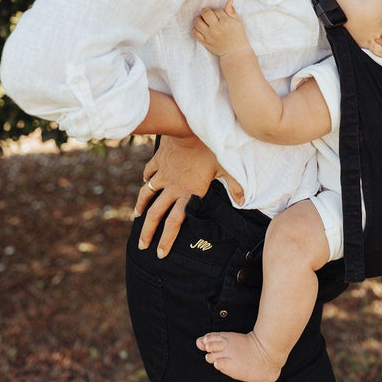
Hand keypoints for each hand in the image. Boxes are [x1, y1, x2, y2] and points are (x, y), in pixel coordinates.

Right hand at [133, 134, 243, 255]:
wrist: (189, 128)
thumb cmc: (210, 149)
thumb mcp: (226, 168)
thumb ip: (235, 186)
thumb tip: (244, 201)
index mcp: (189, 193)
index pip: (175, 223)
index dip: (166, 240)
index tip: (160, 253)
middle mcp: (173, 188)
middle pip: (156, 215)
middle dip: (147, 232)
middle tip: (142, 245)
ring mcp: (163, 174)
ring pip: (147, 195)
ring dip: (141, 207)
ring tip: (137, 217)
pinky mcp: (158, 161)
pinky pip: (149, 173)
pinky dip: (146, 179)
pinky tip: (145, 182)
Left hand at [192, 1, 249, 57]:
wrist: (235, 52)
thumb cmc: (238, 36)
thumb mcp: (238, 22)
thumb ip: (232, 12)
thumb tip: (228, 1)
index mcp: (225, 22)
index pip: (216, 10)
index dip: (216, 11)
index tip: (218, 15)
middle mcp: (216, 28)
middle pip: (205, 13)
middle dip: (205, 11)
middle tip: (207, 14)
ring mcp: (210, 35)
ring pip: (198, 22)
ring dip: (199, 19)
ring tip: (202, 20)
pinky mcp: (205, 42)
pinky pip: (195, 33)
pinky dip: (195, 29)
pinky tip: (200, 29)